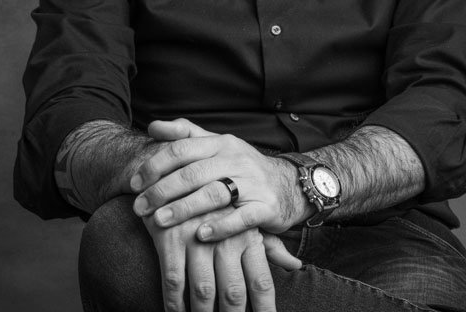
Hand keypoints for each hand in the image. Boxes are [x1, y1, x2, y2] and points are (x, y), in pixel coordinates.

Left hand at [131, 119, 308, 240]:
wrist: (289, 184)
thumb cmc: (242, 167)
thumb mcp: (217, 145)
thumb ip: (186, 134)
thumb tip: (152, 126)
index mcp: (220, 142)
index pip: (182, 148)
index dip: (155, 165)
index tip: (133, 183)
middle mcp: (235, 158)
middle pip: (194, 172)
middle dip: (162, 190)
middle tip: (139, 207)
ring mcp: (252, 182)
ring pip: (213, 193)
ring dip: (184, 208)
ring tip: (160, 221)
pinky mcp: (265, 206)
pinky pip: (241, 217)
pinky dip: (220, 226)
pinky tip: (200, 235)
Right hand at [143, 207, 300, 311]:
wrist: (176, 168)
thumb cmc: (215, 200)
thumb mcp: (244, 216)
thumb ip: (268, 245)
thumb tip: (295, 265)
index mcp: (246, 233)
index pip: (260, 279)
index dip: (264, 307)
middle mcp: (224, 237)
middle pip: (233, 292)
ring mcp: (196, 238)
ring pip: (203, 291)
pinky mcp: (170, 238)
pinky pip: (173, 281)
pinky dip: (174, 305)